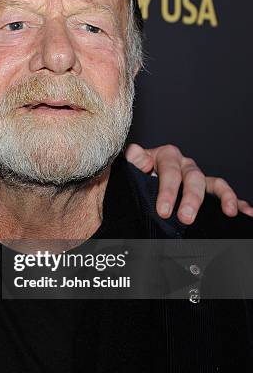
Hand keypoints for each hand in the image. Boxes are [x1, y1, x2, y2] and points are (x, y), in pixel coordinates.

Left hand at [125, 143, 252, 224]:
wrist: (139, 177)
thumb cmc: (136, 174)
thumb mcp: (131, 166)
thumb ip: (133, 160)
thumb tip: (139, 154)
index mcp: (166, 156)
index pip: (169, 172)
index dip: (167, 192)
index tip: (163, 211)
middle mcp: (184, 164)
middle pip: (193, 178)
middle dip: (192, 199)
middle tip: (186, 217)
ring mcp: (198, 176)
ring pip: (214, 183)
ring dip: (224, 196)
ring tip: (229, 211)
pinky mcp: (207, 188)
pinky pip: (223, 193)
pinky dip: (237, 201)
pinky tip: (246, 212)